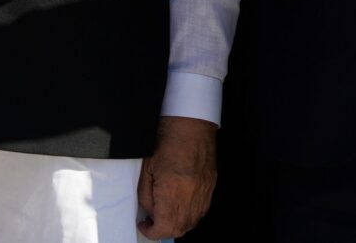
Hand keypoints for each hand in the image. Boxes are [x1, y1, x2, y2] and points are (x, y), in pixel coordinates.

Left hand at [135, 114, 217, 239]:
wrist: (191, 124)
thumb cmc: (167, 141)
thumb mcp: (147, 170)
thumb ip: (146, 196)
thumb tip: (150, 213)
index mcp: (172, 190)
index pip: (164, 227)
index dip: (151, 232)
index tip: (145, 226)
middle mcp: (190, 194)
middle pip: (179, 228)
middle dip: (164, 230)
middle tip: (153, 222)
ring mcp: (203, 191)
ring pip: (192, 222)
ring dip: (178, 224)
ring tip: (167, 215)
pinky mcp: (211, 186)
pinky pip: (202, 210)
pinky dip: (191, 214)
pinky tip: (181, 205)